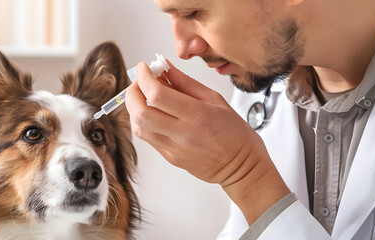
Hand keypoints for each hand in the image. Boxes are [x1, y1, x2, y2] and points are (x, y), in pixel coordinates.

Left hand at [124, 61, 289, 222]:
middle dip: (133, 92)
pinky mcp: (169, 158)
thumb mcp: (215, 100)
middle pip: (141, 112)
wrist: (241, 167)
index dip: (145, 78)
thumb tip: (164, 68)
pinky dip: (142, 121)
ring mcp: (174, 149)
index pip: (158, 94)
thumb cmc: (235, 133)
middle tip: (139, 82)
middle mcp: (182, 134)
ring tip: (143, 97)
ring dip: (134, 108)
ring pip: (138, 127)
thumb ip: (186, 83)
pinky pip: (147, 137)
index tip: (144, 68)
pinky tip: (151, 112)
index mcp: (197, 116)